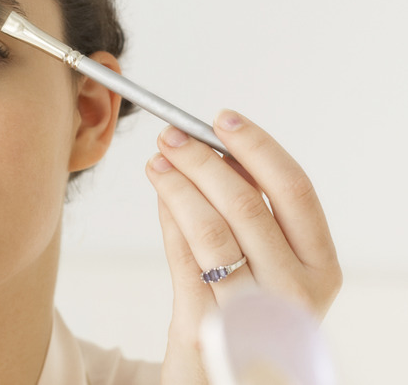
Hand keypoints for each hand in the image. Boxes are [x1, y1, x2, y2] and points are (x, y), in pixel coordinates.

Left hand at [144, 110, 341, 383]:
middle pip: (248, 204)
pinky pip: (183, 259)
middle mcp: (295, 290)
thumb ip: (248, 218)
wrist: (227, 384)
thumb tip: (213, 156)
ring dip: (179, 186)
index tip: (223, 119)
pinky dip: (169, 219)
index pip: (294, 190)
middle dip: (203, 160)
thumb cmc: (252, 318)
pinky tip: (160, 196)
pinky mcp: (208, 327)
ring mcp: (253, 312)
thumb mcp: (268, 270)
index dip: (256, 147)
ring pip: (211, 229)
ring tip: (157, 162)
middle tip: (172, 137)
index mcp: (320, 266)